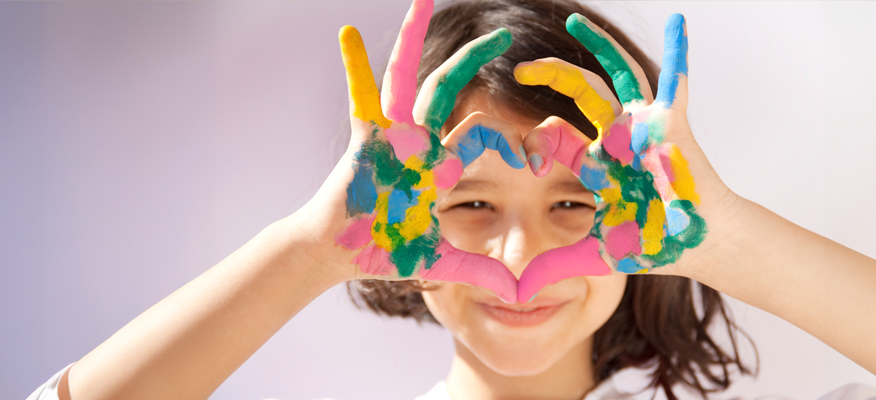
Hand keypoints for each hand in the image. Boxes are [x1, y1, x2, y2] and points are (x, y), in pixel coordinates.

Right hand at [293, 0, 526, 302]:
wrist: (342, 253)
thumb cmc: (386, 251)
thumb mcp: (440, 262)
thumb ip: (478, 273)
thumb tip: (517, 295)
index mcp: (441, 166)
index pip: (484, 137)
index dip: (512, 143)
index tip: (533, 160)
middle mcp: (420, 142)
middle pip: (450, 88)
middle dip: (475, 57)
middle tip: (504, 31)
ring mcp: (392, 137)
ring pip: (409, 78)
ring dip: (414, 38)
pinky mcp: (365, 140)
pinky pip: (361, 98)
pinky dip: (356, 67)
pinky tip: (350, 33)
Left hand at [512, 13, 734, 301]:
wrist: (701, 245)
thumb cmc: (657, 244)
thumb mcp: (598, 253)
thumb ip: (558, 265)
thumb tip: (518, 295)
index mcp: (597, 162)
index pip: (555, 137)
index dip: (535, 142)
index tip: (522, 155)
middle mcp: (616, 137)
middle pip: (578, 94)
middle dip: (549, 76)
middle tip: (519, 67)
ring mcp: (642, 127)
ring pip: (613, 76)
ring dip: (595, 46)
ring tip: (572, 22)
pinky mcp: (670, 123)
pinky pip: (673, 80)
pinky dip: (677, 52)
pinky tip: (678, 23)